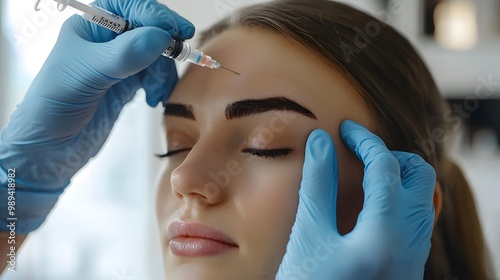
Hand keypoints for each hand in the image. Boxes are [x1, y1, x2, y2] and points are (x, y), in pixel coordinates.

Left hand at [0, 0, 193, 233]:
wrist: (49, 150)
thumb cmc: (53, 107)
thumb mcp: (87, 75)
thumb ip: (125, 54)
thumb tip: (161, 36)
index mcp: (90, 27)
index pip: (131, 9)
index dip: (156, 16)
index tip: (178, 31)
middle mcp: (106, 42)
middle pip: (148, 30)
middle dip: (165, 45)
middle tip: (179, 58)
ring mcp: (118, 64)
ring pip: (156, 55)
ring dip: (164, 71)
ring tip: (156, 93)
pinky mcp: (127, 85)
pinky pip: (154, 75)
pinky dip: (161, 85)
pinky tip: (154, 99)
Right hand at [276, 120, 435, 279]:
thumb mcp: (309, 237)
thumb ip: (318, 185)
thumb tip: (319, 142)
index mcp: (387, 232)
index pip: (387, 166)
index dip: (365, 141)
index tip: (344, 130)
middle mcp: (411, 241)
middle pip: (420, 176)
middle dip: (391, 154)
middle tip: (359, 150)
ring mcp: (414, 255)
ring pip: (423, 197)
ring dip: (399, 174)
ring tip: (364, 170)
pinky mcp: (409, 265)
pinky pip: (418, 218)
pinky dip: (400, 197)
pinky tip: (371, 201)